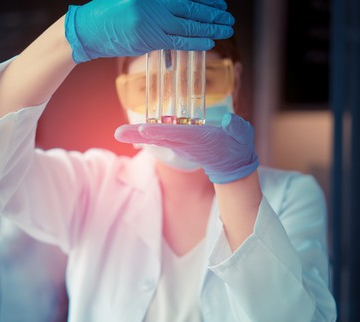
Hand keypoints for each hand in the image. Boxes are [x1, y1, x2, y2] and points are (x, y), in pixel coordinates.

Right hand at [65, 0, 234, 62]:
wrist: (89, 30)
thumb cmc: (108, 8)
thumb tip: (184, 2)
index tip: (220, 2)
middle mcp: (153, 7)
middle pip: (191, 10)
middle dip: (213, 14)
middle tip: (228, 17)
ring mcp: (152, 24)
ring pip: (188, 27)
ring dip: (210, 29)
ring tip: (225, 29)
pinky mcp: (149, 41)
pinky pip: (177, 42)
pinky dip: (195, 41)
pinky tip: (208, 41)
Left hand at [115, 113, 258, 183]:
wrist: (230, 164)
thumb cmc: (237, 147)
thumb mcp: (242, 137)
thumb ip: (238, 128)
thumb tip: (229, 120)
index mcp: (198, 140)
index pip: (176, 134)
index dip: (160, 131)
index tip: (143, 130)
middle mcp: (185, 143)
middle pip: (158, 137)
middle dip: (138, 135)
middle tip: (118, 133)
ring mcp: (180, 144)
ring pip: (155, 137)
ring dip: (136, 134)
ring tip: (119, 132)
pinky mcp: (178, 142)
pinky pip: (159, 136)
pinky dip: (145, 134)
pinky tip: (131, 131)